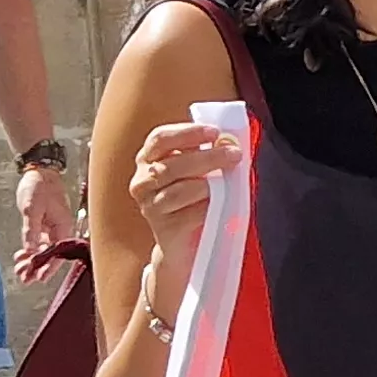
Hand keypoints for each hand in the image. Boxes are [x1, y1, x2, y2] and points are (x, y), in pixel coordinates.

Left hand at [14, 160, 83, 280]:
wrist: (39, 171)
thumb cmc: (39, 185)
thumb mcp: (32, 208)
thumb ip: (31, 230)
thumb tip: (30, 250)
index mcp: (64, 226)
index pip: (59, 252)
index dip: (50, 267)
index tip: (39, 277)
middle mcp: (61, 230)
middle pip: (52, 255)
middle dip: (37, 267)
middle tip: (23, 277)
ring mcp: (53, 229)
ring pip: (44, 251)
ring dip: (32, 261)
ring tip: (20, 270)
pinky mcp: (46, 226)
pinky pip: (40, 244)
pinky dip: (30, 251)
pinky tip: (21, 257)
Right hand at [128, 121, 246, 312]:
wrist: (187, 244)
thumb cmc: (195, 198)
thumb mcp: (201, 170)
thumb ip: (211, 152)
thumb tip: (229, 140)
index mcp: (148, 159)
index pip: (160, 139)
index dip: (186, 133)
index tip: (214, 132)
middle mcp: (142, 181)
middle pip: (171, 165)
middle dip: (207, 158)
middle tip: (234, 154)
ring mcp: (149, 206)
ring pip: (178, 191)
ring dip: (208, 184)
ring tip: (228, 181)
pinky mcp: (163, 229)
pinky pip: (188, 215)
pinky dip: (206, 207)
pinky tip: (220, 205)